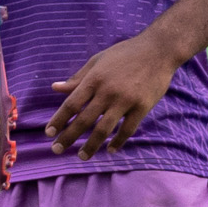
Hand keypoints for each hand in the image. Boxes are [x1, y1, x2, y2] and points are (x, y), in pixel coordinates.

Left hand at [47, 34, 178, 156]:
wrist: (158, 50)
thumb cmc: (125, 53)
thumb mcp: (98, 60)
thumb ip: (77, 77)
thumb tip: (55, 88)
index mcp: (94, 78)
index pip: (71, 104)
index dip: (59, 120)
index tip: (49, 133)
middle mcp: (108, 91)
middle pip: (84, 120)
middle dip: (68, 137)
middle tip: (57, 150)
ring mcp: (126, 100)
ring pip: (104, 129)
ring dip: (91, 145)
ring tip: (82, 156)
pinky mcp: (142, 107)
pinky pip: (127, 130)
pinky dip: (118, 142)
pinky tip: (110, 149)